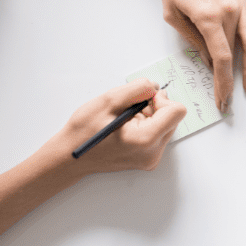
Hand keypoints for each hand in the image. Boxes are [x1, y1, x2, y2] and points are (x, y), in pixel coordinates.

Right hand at [54, 79, 186, 172]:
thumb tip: (155, 87)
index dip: (161, 99)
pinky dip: (145, 126)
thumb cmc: (84, 132)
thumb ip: (137, 89)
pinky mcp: (148, 159)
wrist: (69, 157)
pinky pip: (157, 134)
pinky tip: (125, 128)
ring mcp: (151, 158)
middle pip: (172, 118)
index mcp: (146, 139)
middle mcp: (153, 152)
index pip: (177, 111)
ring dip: (149, 116)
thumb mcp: (109, 100)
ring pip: (165, 124)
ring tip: (124, 120)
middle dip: (154, 107)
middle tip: (128, 109)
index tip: (142, 99)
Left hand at [65, 0, 245, 114]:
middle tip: (241, 95)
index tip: (223, 99)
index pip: (222, 60)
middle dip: (241, 77)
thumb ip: (193, 40)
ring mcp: (240, 3)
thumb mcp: (173, 14)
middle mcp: (229, 11)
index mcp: (208, 17)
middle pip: (241, 53)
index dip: (223, 83)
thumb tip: (210, 61)